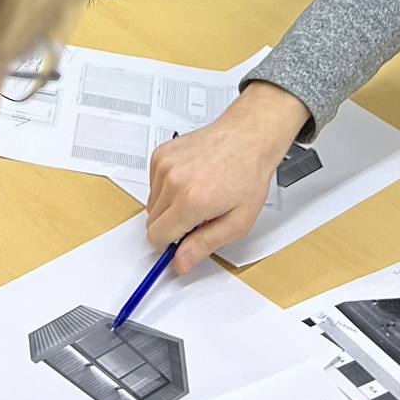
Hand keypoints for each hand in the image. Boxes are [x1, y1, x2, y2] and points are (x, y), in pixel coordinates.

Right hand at [145, 82, 309, 271]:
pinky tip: (189, 181)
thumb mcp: (238, 222)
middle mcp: (173, 181)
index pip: (157, 236)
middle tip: (198, 217)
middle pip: (152, 221)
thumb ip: (204, 245)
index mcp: (191, 201)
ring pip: (152, 203)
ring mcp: (164, 165)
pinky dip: (167, 188)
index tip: (181, 242)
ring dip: (169, 207)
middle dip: (172, 225)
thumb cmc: (248, 175)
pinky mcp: (160, 154)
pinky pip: (153, 184)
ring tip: (196, 195)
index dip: (169, 244)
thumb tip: (180, 262)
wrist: (247, 137)